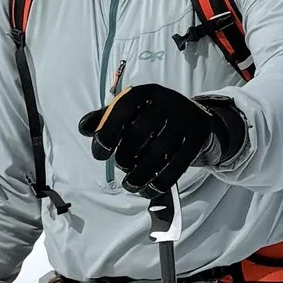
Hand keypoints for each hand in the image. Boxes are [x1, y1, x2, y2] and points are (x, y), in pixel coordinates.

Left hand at [78, 83, 246, 198]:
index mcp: (145, 92)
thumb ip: (106, 118)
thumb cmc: (154, 117)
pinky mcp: (198, 137)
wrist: (195, 117)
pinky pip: (178, 164)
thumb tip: (84, 127)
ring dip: (140, 174)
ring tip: (130, 185)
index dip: (107, 132)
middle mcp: (166, 101)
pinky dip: (161, 181)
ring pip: (158, 152)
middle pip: (139, 132)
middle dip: (125, 156)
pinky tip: (149, 190)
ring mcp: (184, 119)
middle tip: (122, 167)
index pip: (122, 108)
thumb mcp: (132, 112)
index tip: (100, 154)